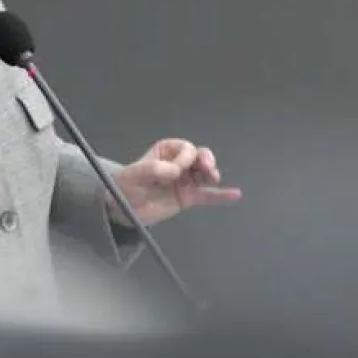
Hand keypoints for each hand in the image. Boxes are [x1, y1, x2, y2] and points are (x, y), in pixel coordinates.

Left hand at [110, 138, 242, 227]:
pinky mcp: (187, 197)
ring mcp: (185, 181)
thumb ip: (152, 170)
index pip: (184, 149)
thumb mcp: (134, 175)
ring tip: (213, 178)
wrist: (122, 209)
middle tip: (207, 168)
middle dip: (205, 160)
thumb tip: (175, 171)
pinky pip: (207, 195)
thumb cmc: (125, 187)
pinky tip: (235, 195)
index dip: (185, 157)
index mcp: (166, 151)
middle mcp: (178, 163)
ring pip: (205, 174)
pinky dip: (221, 195)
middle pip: (199, 157)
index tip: (177, 170)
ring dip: (212, 174)